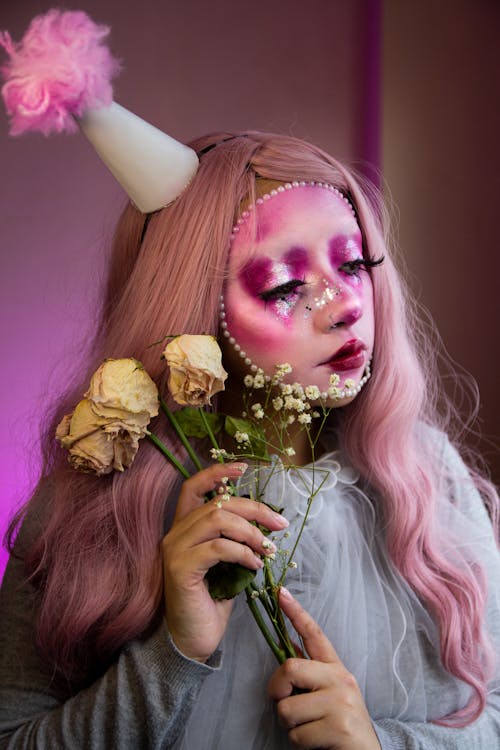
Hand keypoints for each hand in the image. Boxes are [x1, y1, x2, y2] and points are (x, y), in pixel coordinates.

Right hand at [162, 462, 288, 661]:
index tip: (244, 468)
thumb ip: (234, 539)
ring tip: (268, 548)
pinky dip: (242, 552)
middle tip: (279, 524)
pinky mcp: (180, 567)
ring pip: (218, 520)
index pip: (193, 487)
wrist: (192, 641)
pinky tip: (255, 564)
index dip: (217, 472)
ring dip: (250, 531)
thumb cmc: (211, 602)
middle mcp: (175, 533)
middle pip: (217, 503)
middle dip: (254, 509)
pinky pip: (217, 547)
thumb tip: (264, 524)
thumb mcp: (227, 563)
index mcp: (184, 528)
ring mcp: (174, 549)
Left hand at [268, 588, 380, 749]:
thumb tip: (285, 645)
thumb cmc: (340, 726)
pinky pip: (297, 734)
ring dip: (290, 726)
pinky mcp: (339, 726)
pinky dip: (299, 744)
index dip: (295, 612)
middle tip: (286, 704)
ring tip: (310, 729)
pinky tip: (317, 743)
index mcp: (336, 669)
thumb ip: (309, 673)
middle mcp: (341, 679)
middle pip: (289, 668)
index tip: (280, 591)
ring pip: (287, 708)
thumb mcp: (329, 695)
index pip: (314, 634)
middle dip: (277, 691)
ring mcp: (342, 702)